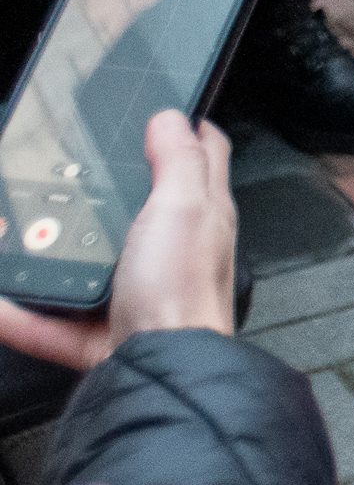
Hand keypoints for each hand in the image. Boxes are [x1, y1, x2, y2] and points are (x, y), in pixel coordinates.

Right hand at [0, 114, 239, 376]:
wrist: (160, 370)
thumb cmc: (183, 294)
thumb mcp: (183, 209)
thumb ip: (178, 162)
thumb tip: (174, 118)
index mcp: (200, 218)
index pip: (204, 159)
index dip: (186, 130)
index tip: (158, 113)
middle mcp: (172, 253)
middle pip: (138, 207)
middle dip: (102, 191)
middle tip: (64, 174)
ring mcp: (134, 292)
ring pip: (84, 264)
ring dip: (50, 255)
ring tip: (15, 237)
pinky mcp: (100, 331)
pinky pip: (48, 321)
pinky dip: (19, 315)